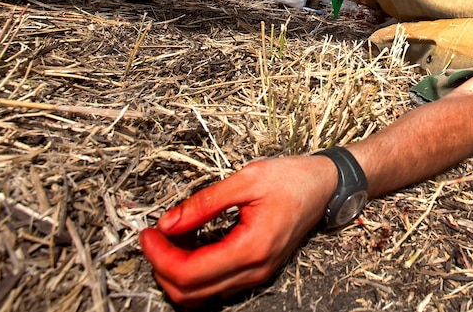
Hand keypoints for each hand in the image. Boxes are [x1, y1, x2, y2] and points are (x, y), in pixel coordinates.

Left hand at [139, 155, 334, 307]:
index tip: (147, 234)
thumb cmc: (293, 178)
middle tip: (153, 236)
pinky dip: (194, 271)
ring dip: (177, 272)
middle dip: (162, 268)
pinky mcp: (255, 270)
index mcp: (252, 247)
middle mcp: (254, 269)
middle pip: (190, 293)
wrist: (325, 185)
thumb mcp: (246, 179)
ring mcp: (256, 273)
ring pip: (200, 295)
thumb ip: (204, 202)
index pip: (190, 273)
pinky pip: (215, 284)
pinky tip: (191, 242)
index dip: (159, 257)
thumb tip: (168, 223)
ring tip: (172, 238)